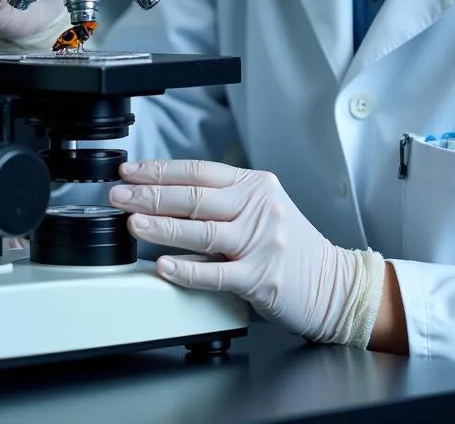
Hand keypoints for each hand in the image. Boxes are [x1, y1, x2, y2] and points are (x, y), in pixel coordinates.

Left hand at [109, 159, 384, 344]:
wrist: (334, 284)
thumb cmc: (292, 248)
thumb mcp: (264, 209)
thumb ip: (225, 200)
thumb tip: (167, 195)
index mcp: (256, 185)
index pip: (199, 171)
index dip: (160, 170)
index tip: (131, 172)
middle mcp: (260, 207)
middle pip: (195, 197)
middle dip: (150, 195)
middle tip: (119, 196)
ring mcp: (262, 242)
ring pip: (201, 231)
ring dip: (161, 227)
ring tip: (133, 224)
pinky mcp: (261, 278)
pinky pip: (216, 272)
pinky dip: (186, 269)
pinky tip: (163, 266)